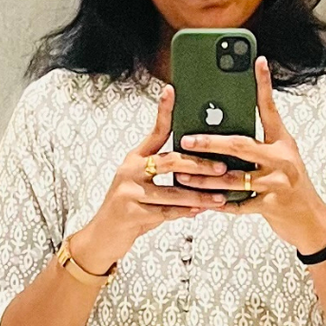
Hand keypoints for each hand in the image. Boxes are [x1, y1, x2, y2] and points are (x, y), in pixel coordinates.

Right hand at [73, 86, 231, 274]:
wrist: (104, 235)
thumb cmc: (130, 208)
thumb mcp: (143, 184)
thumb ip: (164, 174)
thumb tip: (200, 165)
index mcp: (134, 158)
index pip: (154, 131)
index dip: (163, 111)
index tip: (172, 91)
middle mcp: (130, 170)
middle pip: (169, 161)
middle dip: (199, 164)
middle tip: (222, 167)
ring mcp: (129, 191)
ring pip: (171, 191)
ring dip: (199, 194)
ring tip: (220, 196)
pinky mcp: (131, 213)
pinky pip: (165, 212)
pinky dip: (186, 212)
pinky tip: (201, 211)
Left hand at [178, 56, 325, 254]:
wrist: (311, 220)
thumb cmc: (291, 185)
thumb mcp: (282, 158)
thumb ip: (259, 144)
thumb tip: (224, 129)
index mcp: (283, 142)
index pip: (270, 109)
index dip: (264, 85)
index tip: (258, 61)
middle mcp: (282, 159)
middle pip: (240, 145)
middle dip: (210, 143)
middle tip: (186, 140)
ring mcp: (277, 183)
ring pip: (233, 178)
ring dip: (205, 177)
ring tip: (184, 173)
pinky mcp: (271, 206)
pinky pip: (238, 204)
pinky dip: (219, 204)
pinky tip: (202, 201)